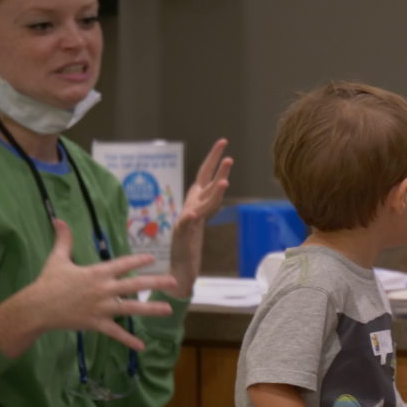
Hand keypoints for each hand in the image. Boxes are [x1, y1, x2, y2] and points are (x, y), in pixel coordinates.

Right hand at [0, 219, 177, 358]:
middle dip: (155, 282)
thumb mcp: (57, 259)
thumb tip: (59, 219)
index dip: (138, 260)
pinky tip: (142, 346)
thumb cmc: (48, 282)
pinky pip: (115, 333)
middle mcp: (104, 289)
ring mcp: (101, 307)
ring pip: (130, 308)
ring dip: (150, 309)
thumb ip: (64, 240)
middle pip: (134, 285)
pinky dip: (128, 340)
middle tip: (174, 281)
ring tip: (168, 310)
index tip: (153, 258)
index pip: (123, 264)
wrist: (36, 308)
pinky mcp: (96, 323)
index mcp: (97, 273)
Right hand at [166, 138, 232, 297]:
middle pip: (205, 183)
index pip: (206, 175)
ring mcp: (188, 219)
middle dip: (215, 168)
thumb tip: (216, 185)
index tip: (223, 141)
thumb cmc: (189, 241)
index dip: (214, 158)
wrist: (179, 265)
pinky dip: (190, 218)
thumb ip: (205, 204)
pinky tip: (192, 214)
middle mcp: (192, 206)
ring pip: (202, 203)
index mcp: (196, 200)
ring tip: (224, 182)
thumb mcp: (199, 218)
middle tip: (228, 154)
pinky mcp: (183, 234)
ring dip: (213, 193)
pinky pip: (187, 224)